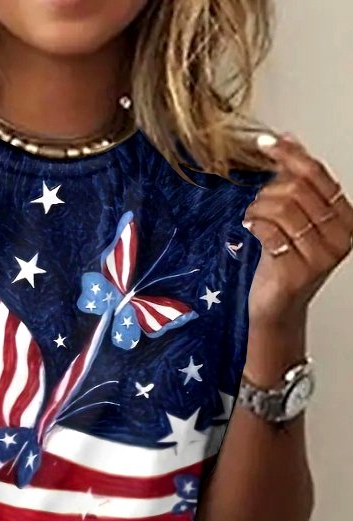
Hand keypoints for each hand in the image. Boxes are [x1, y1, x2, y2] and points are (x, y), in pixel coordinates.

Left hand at [243, 133, 352, 329]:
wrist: (277, 307)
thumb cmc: (285, 263)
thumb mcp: (296, 219)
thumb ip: (295, 181)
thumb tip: (287, 139)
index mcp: (345, 219)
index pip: (317, 175)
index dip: (289, 155)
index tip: (266, 143)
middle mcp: (339, 237)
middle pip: (298, 190)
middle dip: (269, 190)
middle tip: (257, 203)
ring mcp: (320, 256)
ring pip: (283, 208)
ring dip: (259, 207)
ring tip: (253, 217)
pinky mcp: (297, 270)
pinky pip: (270, 231)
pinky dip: (255, 223)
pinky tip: (251, 226)